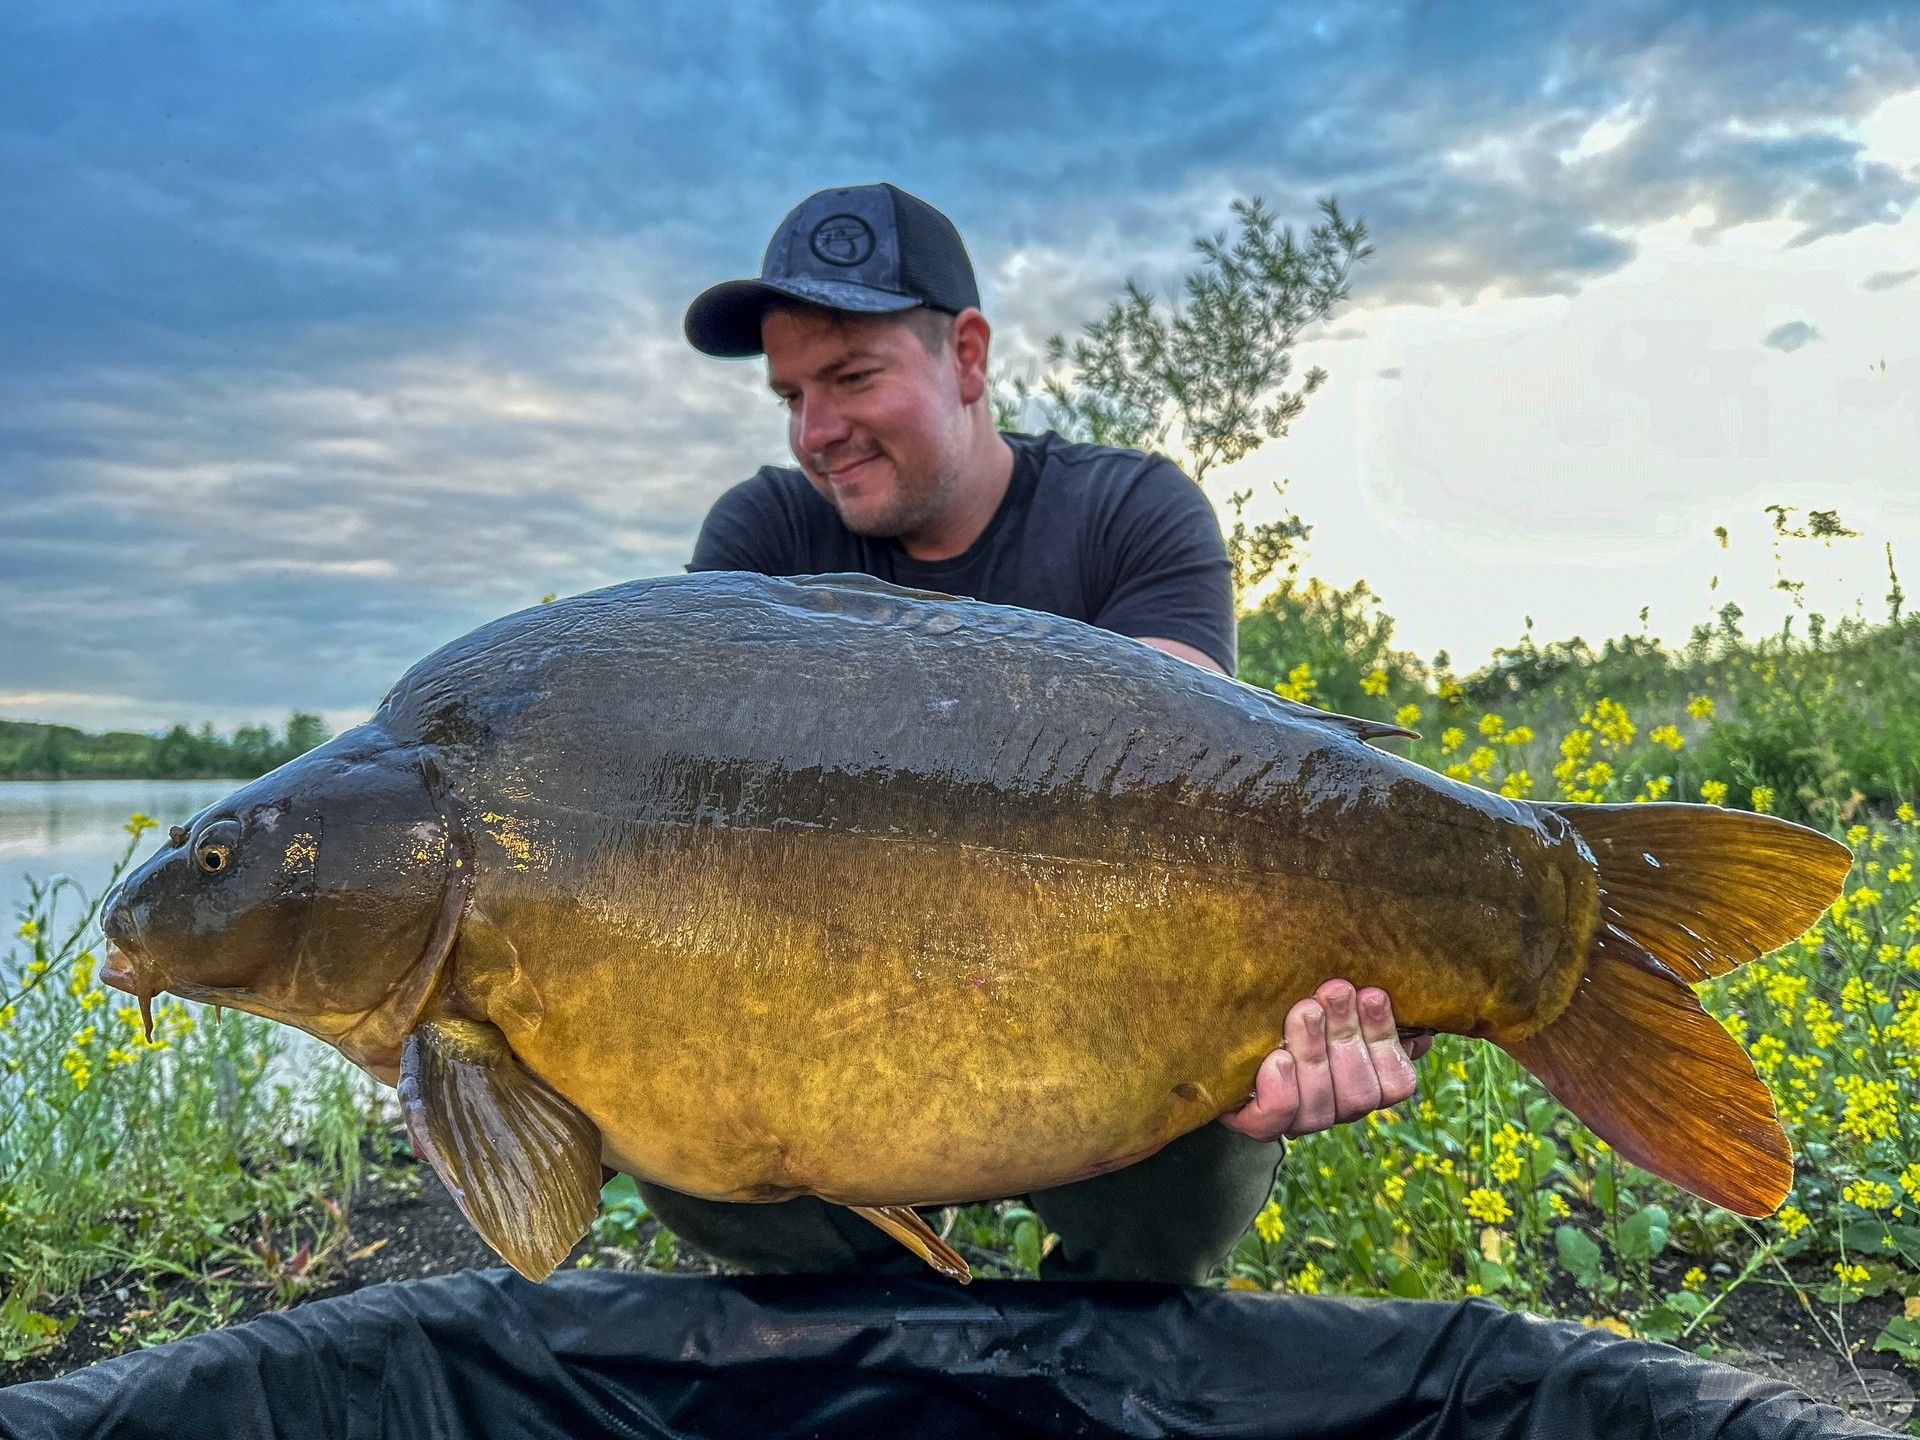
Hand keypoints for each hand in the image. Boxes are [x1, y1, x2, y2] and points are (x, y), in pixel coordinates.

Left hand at [1219, 979, 1432, 1141]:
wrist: (1224, 1028)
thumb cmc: (1289, 1001)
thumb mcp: (1331, 998)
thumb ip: (1370, 1003)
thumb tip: (1416, 1013)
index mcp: (1363, 1082)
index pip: (1395, 1082)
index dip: (1386, 1039)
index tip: (1373, 992)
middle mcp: (1333, 1108)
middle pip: (1358, 1095)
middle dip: (1348, 1036)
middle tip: (1334, 990)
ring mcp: (1294, 1119)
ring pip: (1318, 1107)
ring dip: (1314, 1052)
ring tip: (1305, 1008)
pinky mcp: (1252, 1121)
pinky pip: (1271, 1122)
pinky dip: (1279, 1091)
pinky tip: (1276, 1058)